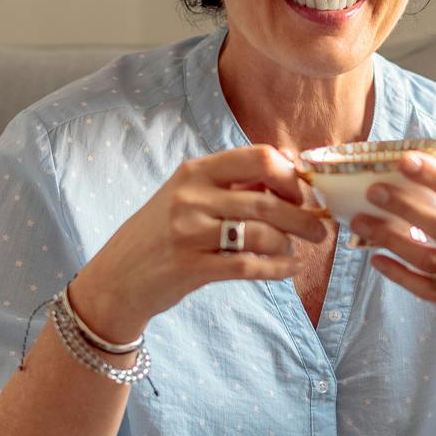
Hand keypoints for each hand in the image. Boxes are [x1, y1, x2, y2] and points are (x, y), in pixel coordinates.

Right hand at [71, 145, 327, 338]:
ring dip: (290, 244)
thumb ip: (236, 180)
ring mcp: (189, 232)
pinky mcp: (191, 267)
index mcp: (196, 171)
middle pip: (268, 200)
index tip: (304, 194)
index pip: (259, 157)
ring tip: (296, 251)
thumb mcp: (190, 195)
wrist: (116, 278)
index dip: (292, 175)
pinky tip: (285, 269)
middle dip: (304, 217)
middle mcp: (192, 196)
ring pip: (263, 233)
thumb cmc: (163, 233)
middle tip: (319, 229)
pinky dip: (277, 268)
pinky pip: (250, 266)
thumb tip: (291, 164)